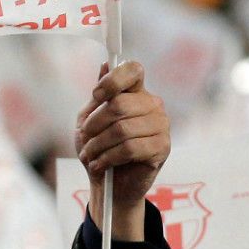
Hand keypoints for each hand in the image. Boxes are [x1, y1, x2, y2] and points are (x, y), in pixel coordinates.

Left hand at [75, 61, 168, 240]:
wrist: (108, 184)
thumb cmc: (99, 148)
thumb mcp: (90, 120)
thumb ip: (99, 96)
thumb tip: (105, 64)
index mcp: (136, 92)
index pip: (133, 69)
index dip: (113, 80)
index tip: (95, 97)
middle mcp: (153, 104)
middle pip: (120, 104)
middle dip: (94, 124)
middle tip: (85, 138)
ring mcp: (161, 125)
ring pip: (122, 129)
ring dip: (98, 145)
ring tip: (90, 155)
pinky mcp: (162, 148)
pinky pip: (130, 148)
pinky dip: (108, 158)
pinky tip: (101, 165)